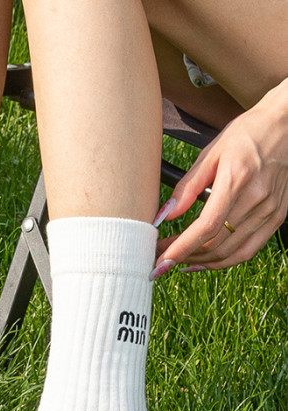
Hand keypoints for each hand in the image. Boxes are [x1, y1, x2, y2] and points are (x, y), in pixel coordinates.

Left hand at [155, 77, 287, 270]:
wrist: (286, 124)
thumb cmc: (246, 134)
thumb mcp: (210, 153)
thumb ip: (187, 187)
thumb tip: (165, 215)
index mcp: (237, 180)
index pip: (207, 226)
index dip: (181, 248)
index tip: (160, 260)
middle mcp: (257, 199)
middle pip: (216, 243)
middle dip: (183, 256)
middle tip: (160, 257)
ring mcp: (270, 210)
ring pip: (230, 252)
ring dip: (200, 261)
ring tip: (178, 261)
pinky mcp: (277, 217)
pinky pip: (248, 250)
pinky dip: (223, 261)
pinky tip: (203, 260)